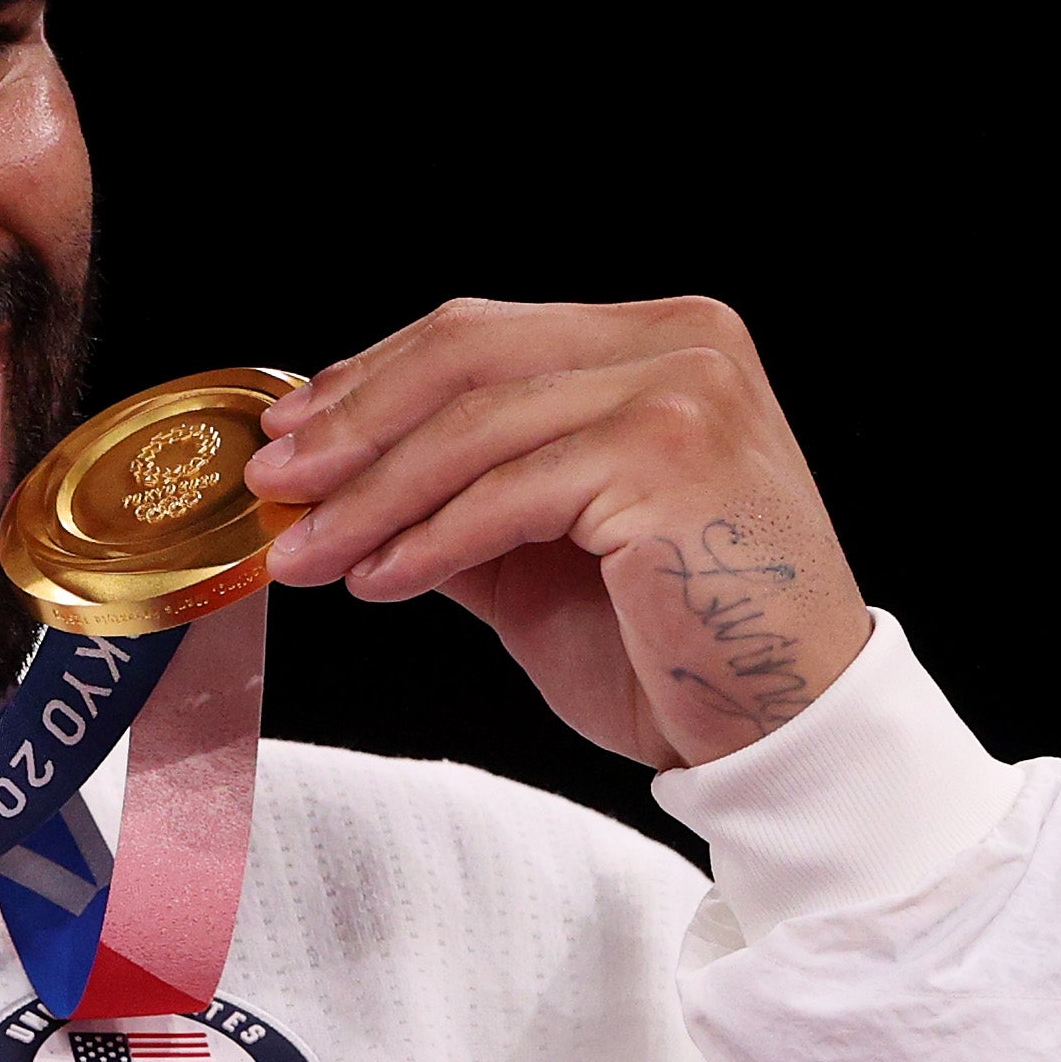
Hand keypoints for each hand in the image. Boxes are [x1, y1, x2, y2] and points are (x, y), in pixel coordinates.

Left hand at [245, 297, 868, 770]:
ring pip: (473, 426)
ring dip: (369, 497)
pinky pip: (507, 495)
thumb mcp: (542, 555)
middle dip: (352, 425)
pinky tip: (377, 579)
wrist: (786, 727)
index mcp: (661, 339)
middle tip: (273, 483)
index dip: (370, 378)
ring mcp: (682, 391)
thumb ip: (460, 501)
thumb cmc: (680, 647)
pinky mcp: (670, 457)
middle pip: (466, 356)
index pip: (483, 334)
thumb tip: (334, 483)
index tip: (290, 429)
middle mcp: (681, 342)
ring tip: (304, 553)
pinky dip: (426, 539)